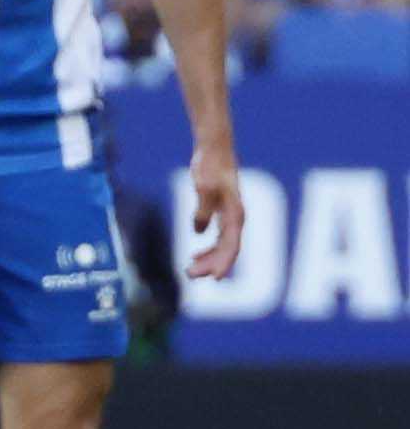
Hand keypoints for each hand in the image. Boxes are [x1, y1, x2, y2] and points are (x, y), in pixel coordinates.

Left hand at [184, 147, 243, 282]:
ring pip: (223, 246)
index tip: (214, 279)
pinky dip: (209, 249)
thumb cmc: (210, 166)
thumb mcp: (203, 188)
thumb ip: (203, 210)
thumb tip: (198, 232)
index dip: (223, 263)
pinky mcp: (222, 213)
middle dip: (211, 265)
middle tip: (190, 275)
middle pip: (227, 250)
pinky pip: (219, 238)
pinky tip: (196, 255)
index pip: (231, 246)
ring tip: (190, 270)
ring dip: (209, 260)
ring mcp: (231, 216)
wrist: (215, 149)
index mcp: (236, 214)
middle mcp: (236, 218)